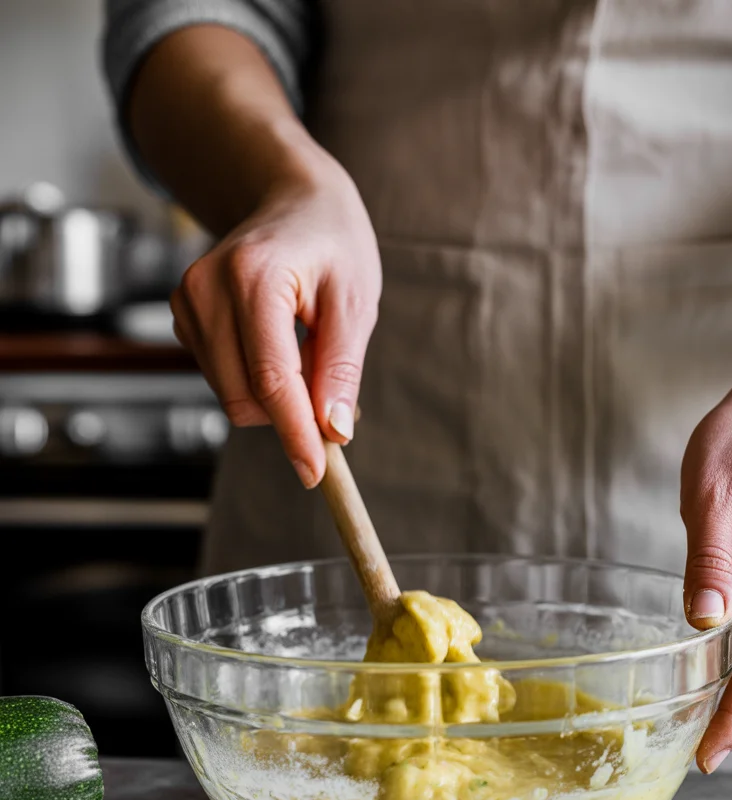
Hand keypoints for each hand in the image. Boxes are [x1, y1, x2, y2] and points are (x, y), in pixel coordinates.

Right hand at [170, 154, 380, 486]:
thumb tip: (333, 432)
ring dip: (275, 397)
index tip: (315, 473)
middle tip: (331, 396)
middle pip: (243, 397)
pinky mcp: (183, 317)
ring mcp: (187, 302)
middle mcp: (207, 289)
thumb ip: (342, 369)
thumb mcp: (355, 301)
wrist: (293, 201)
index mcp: (254, 278)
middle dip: (290, 416)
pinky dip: (256, 381)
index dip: (295, 434)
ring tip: (307, 352)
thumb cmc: (332, 245)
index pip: (271, 379)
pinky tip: (278, 346)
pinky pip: (222, 378)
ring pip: (231, 395)